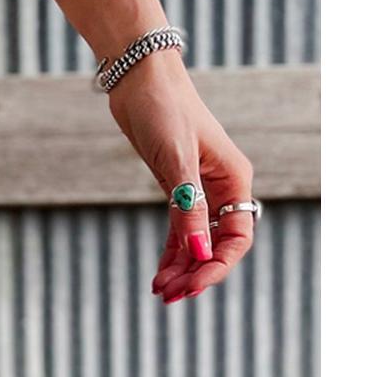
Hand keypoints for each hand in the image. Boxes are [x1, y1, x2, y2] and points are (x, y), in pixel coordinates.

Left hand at [106, 52, 257, 305]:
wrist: (139, 78)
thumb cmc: (163, 109)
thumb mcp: (175, 160)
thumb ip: (188, 207)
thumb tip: (198, 252)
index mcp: (234, 179)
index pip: (237, 238)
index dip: (217, 266)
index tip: (192, 286)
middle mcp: (222, 187)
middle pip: (217, 244)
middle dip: (196, 273)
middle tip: (169, 297)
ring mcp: (199, 189)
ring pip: (197, 241)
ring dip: (182, 269)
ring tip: (161, 292)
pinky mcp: (176, 187)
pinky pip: (180, 230)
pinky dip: (171, 253)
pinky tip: (159, 275)